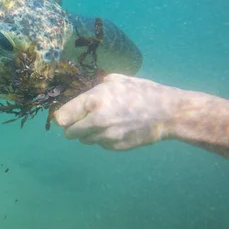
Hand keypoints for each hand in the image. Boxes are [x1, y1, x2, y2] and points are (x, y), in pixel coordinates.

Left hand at [54, 73, 186, 149]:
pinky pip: (100, 144)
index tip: (65, 115)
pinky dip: (102, 138)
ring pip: (84, 140)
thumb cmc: (141, 91)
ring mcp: (107, 137)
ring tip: (101, 122)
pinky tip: (115, 128)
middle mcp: (96, 122)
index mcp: (93, 101)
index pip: (62, 117)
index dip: (61, 116)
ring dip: (87, 133)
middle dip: (72, 127)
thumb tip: (81, 95)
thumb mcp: (115, 80)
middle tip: (80, 120)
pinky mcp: (116, 147)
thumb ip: (94, 88)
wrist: (167, 113)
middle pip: (69, 133)